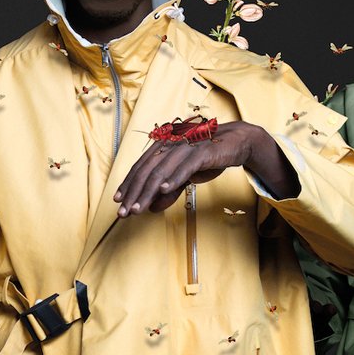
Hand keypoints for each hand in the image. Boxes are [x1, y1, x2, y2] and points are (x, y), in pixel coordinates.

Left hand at [114, 121, 271, 216]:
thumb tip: (152, 206)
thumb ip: (169, 189)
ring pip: (161, 170)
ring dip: (148, 191)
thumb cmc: (208, 157)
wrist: (235, 143)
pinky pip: (185, 167)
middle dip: (134, 193)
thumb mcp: (185, 177)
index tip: (118, 200)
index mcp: (164, 147)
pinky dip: (173, 178)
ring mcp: (185, 147)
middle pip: (147, 170)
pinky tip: (163, 190)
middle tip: (125, 211)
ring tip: (138, 207)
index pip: (140, 167)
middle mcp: (170, 144)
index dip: (128, 184)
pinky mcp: (201, 152)